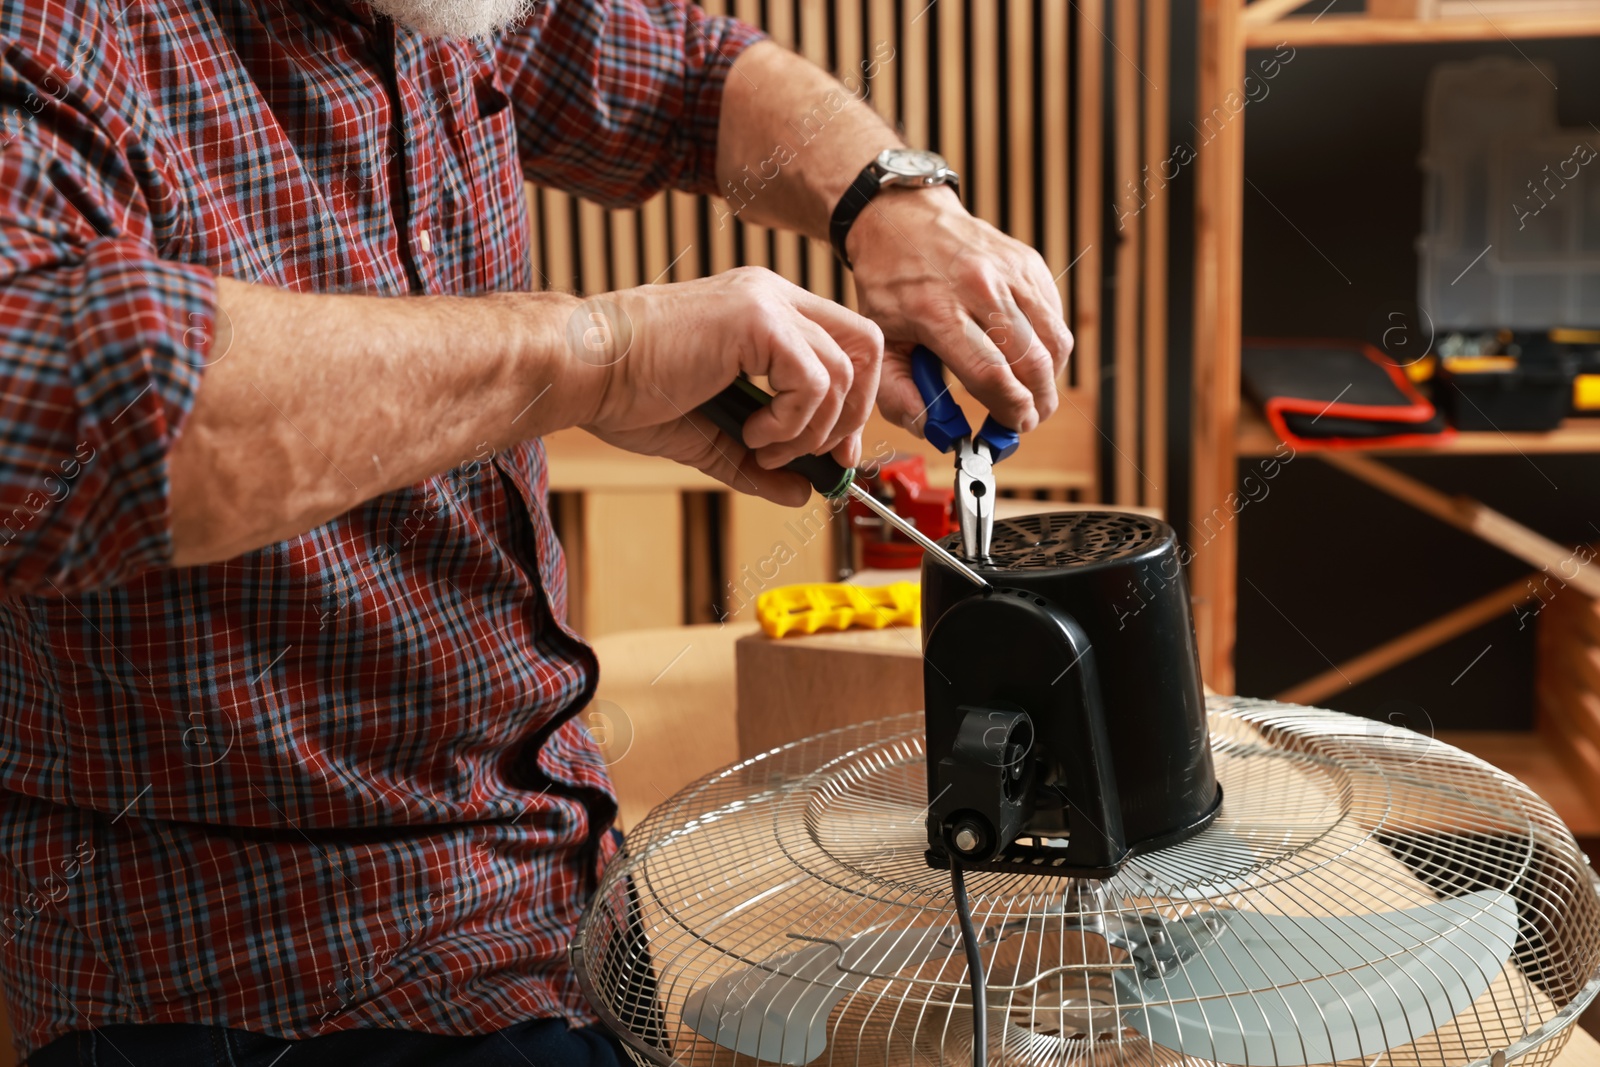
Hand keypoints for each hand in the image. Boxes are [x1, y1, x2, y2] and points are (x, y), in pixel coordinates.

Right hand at [573, 267, 882, 506]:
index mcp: (766, 311)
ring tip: (759, 447)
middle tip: (817, 456)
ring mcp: (766, 302)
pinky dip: (789, 421)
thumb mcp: (713, 437)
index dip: (853, 403)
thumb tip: (805, 495)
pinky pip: (813, 380)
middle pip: (864, 347)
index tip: (830, 452)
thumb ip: (761, 465)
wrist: (584, 371)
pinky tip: (749, 431)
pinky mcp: (755, 318)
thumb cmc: (632, 394)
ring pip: (841, 372)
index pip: (846, 344)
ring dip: (808, 430)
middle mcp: (773, 296)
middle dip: (852, 414)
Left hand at [846, 186, 1073, 434]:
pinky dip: (1048, 345)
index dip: (1009, 410)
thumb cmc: (889, 282)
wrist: (902, 218)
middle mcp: (979, 288)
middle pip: (1031, 361)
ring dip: (1049, 377)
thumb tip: (931, 429)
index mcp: (936, 310)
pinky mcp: (1029, 263)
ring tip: (1030, 392)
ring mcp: (1010, 272)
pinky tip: (1026, 354)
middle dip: (1037, 403)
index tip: (1012, 428)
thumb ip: (896, 394)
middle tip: (1027, 419)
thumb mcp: (878, 340)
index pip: (990, 373)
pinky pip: (1054, 317)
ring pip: (1054, 340)